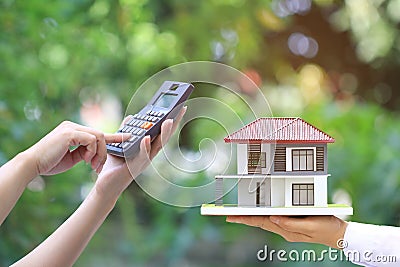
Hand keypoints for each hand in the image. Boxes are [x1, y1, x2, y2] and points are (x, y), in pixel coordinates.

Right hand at [27, 121, 130, 175]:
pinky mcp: (70, 133)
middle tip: (98, 166)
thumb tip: (94, 154)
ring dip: (99, 153)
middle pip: (101, 135)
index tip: (128, 138)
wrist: (32, 165)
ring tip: (91, 165)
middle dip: (105, 151)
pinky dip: (92, 151)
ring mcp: (71, 128)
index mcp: (73, 131)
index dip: (114, 136)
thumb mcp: (72, 158)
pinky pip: (92, 139)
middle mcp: (73, 126)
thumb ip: (83, 153)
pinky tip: (85, 160)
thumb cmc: (50, 163)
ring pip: (99, 136)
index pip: (97, 133)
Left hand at [95, 107, 186, 198]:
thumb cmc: (114, 166)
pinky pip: (142, 156)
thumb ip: (126, 131)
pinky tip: (146, 138)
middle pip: (164, 137)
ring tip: (169, 120)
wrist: (106, 185)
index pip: (161, 132)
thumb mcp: (120, 144)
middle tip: (181, 109)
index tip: (179, 107)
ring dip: (164, 134)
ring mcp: (143, 161)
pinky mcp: (134, 167)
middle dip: (174, 123)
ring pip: (157, 146)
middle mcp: (149, 154)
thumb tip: (131, 117)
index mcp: (147, 148)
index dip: (171, 120)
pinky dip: (145, 147)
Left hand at [226, 215, 347, 248]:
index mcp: (286, 230)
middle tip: (228, 215)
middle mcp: (284, 229)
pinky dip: (265, 215)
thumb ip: (290, 224)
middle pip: (260, 222)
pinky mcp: (293, 222)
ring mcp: (288, 227)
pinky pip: (275, 219)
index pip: (261, 223)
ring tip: (239, 214)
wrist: (340, 234)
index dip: (245, 219)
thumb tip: (273, 219)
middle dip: (244, 219)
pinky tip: (261, 213)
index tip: (231, 217)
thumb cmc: (327, 228)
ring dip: (253, 217)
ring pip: (266, 221)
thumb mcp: (310, 225)